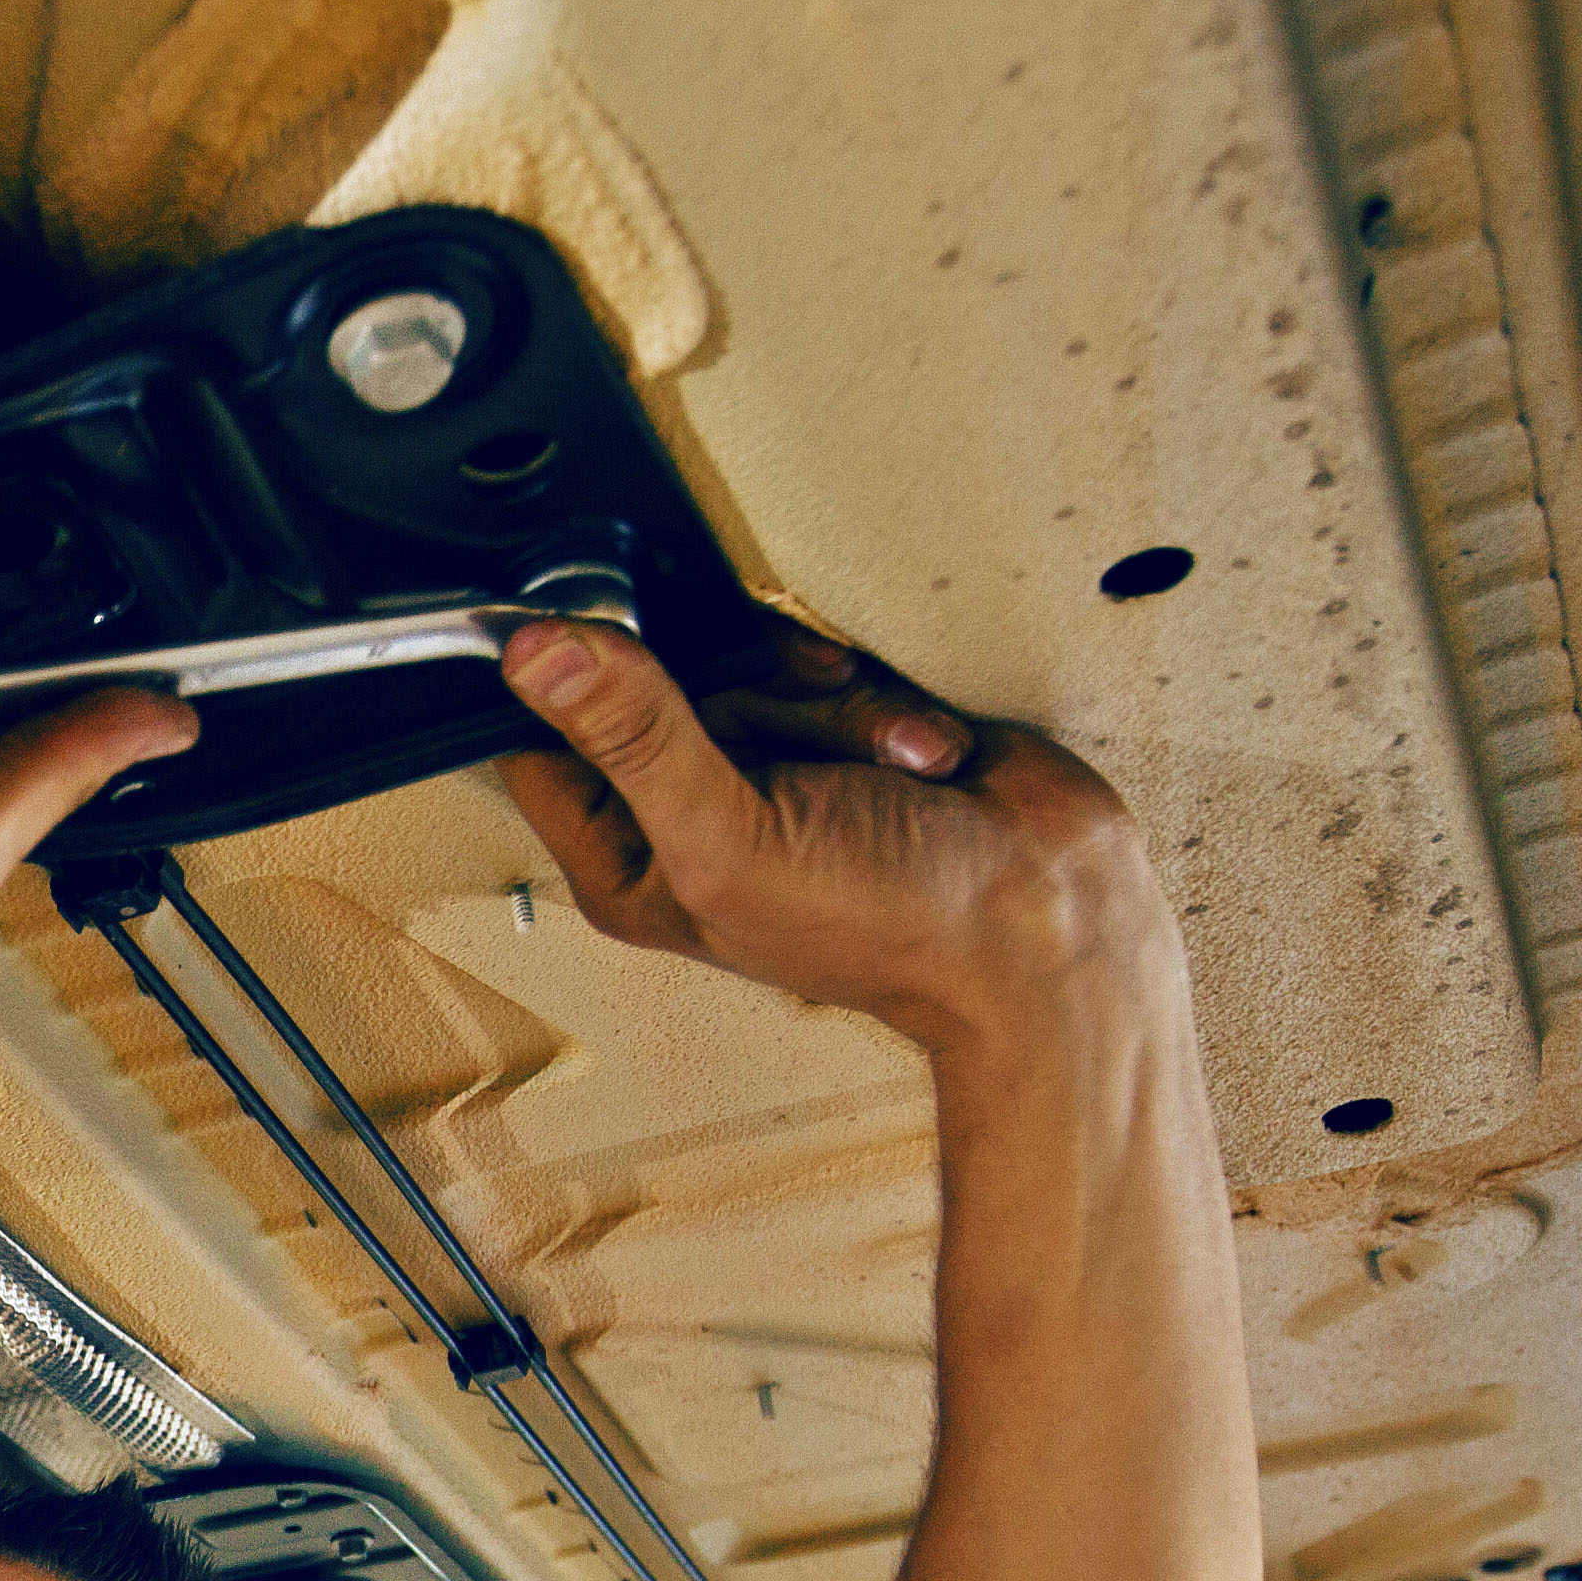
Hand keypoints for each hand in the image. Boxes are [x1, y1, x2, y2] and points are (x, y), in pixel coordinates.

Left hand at [494, 618, 1171, 1063]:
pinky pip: (822, 661)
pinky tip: (917, 756)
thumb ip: (635, 737)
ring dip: (828, 703)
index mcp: (630, 860)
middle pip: (656, 679)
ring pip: (749, 660)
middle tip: (800, 749)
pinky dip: (877, 702)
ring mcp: (766, 765)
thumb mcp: (733, 834)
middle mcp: (685, 811)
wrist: (1046, 916)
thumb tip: (535, 657)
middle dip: (748, 695)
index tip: (620, 653)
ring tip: (882, 767)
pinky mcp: (836, 726)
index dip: (570, 688)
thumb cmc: (891, 927)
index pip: (540, 743)